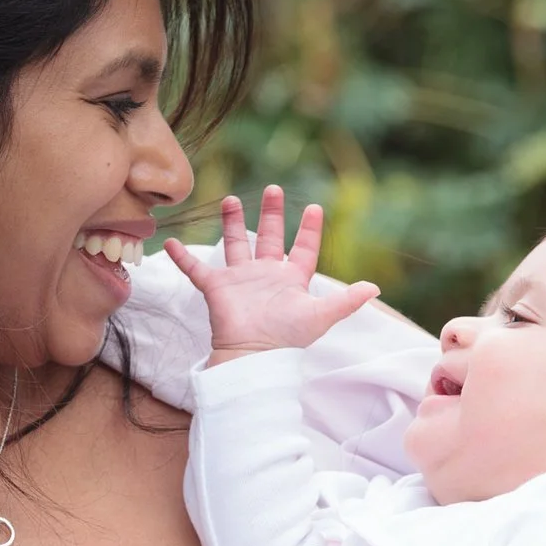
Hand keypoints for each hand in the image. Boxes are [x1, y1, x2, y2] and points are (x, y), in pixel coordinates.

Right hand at [166, 186, 379, 362]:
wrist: (252, 355)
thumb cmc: (287, 339)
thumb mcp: (321, 316)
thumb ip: (347, 301)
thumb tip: (375, 287)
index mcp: (291, 280)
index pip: (302, 249)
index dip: (309, 230)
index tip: (314, 208)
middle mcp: (265, 275)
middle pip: (268, 238)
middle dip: (270, 214)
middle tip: (273, 189)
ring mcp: (240, 280)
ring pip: (235, 244)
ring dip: (231, 222)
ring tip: (230, 199)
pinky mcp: (216, 288)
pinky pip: (196, 268)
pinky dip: (182, 257)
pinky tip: (170, 243)